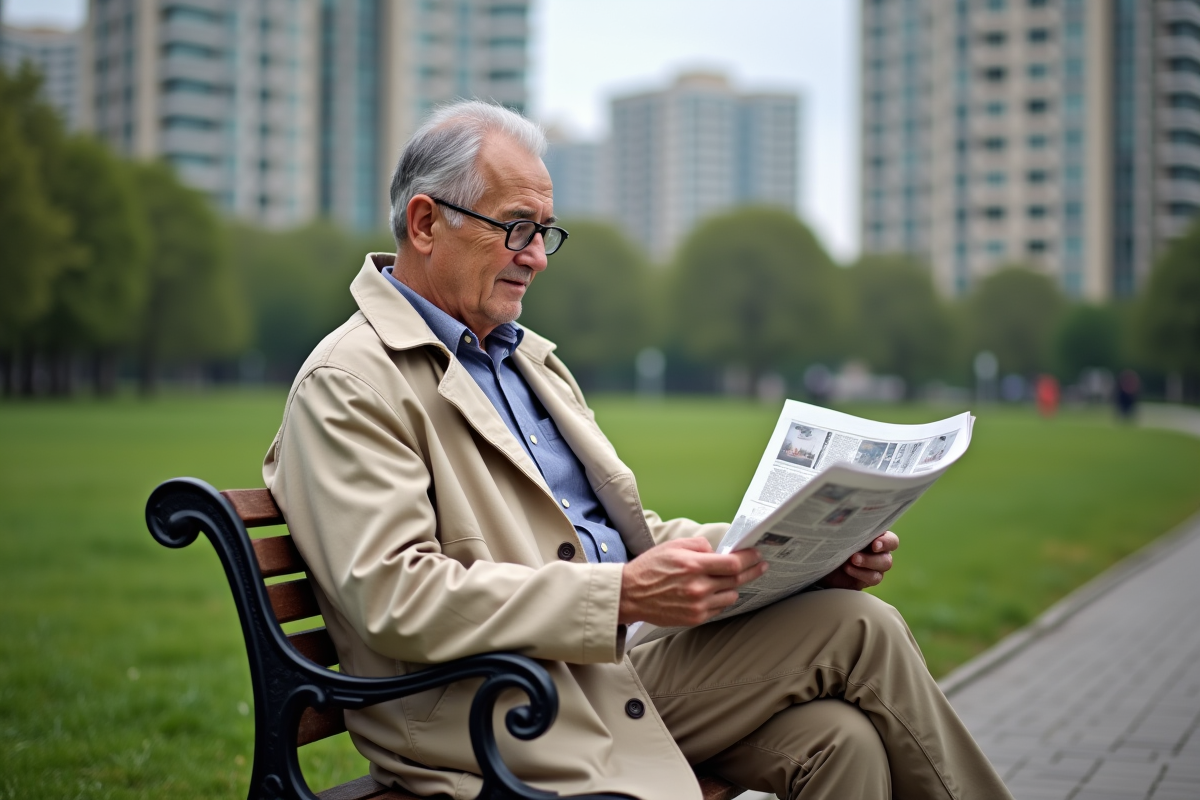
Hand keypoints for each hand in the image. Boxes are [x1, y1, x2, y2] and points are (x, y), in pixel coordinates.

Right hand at [618, 537, 766, 626]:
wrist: (631, 595)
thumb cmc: (650, 568)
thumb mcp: (673, 546)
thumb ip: (699, 545)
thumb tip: (717, 551)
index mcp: (694, 565)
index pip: (732, 563)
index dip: (749, 558)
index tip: (756, 555)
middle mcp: (698, 587)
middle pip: (737, 580)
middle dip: (753, 571)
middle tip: (761, 566)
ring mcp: (698, 605)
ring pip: (731, 596)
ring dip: (733, 586)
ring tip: (728, 580)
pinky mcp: (695, 618)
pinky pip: (718, 609)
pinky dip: (720, 599)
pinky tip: (713, 592)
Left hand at [817, 531, 899, 590]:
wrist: (824, 562)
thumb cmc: (833, 543)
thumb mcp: (840, 535)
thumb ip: (849, 529)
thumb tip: (847, 519)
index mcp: (877, 537)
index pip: (891, 540)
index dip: (887, 542)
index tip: (874, 544)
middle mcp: (880, 552)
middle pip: (887, 557)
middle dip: (872, 557)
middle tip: (855, 556)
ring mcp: (876, 566)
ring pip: (883, 566)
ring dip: (867, 563)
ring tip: (851, 561)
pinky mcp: (869, 578)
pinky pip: (873, 578)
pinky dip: (860, 574)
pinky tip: (848, 569)